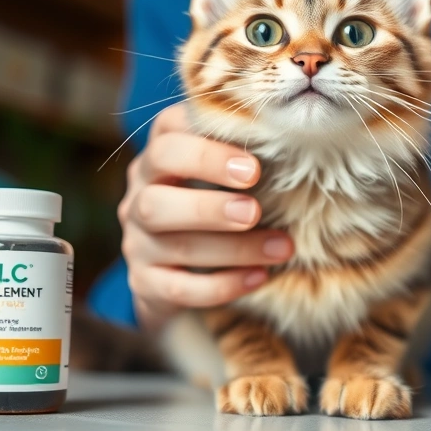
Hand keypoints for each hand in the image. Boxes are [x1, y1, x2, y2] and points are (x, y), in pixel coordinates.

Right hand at [117, 105, 292, 331]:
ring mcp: (138, 245)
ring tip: (282, 247)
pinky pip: (180, 289)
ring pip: (175, 246)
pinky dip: (223, 285)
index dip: (205, 154)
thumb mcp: (217, 173)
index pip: (165, 144)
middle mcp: (138, 199)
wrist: (171, 268)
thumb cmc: (210, 200)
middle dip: (208, 206)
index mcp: (156, 161)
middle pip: (156, 200)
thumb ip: (239, 155)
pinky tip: (260, 277)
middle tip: (254, 211)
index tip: (253, 167)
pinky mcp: (146, 284)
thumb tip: (293, 141)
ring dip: (233, 248)